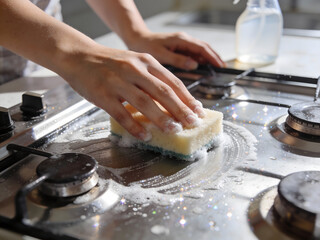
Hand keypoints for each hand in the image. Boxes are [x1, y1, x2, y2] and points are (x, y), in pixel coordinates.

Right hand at [59, 43, 204, 140]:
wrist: (79, 56)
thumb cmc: (110, 62)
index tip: (198, 111)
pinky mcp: (103, 95)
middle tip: (193, 123)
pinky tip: (144, 135)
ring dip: (162, 119)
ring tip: (174, 130)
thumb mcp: (135, 62)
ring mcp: (118, 82)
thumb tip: (172, 102)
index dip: (188, 98)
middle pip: (163, 93)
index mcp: (146, 61)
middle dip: (181, 110)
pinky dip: (134, 126)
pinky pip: (122, 114)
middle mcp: (134, 70)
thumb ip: (152, 78)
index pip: (173, 82)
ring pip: (145, 103)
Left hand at [126, 31, 225, 69]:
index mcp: (181, 40)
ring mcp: (182, 43)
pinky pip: (193, 53)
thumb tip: (194, 65)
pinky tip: (202, 68)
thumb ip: (178, 60)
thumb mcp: (161, 55)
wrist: (137, 39)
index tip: (220, 66)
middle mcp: (184, 40)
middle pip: (204, 48)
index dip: (213, 58)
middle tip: (223, 69)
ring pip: (200, 51)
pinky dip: (200, 60)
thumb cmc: (146, 46)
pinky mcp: (179, 48)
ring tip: (215, 70)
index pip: (202, 48)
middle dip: (214, 58)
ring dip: (208, 59)